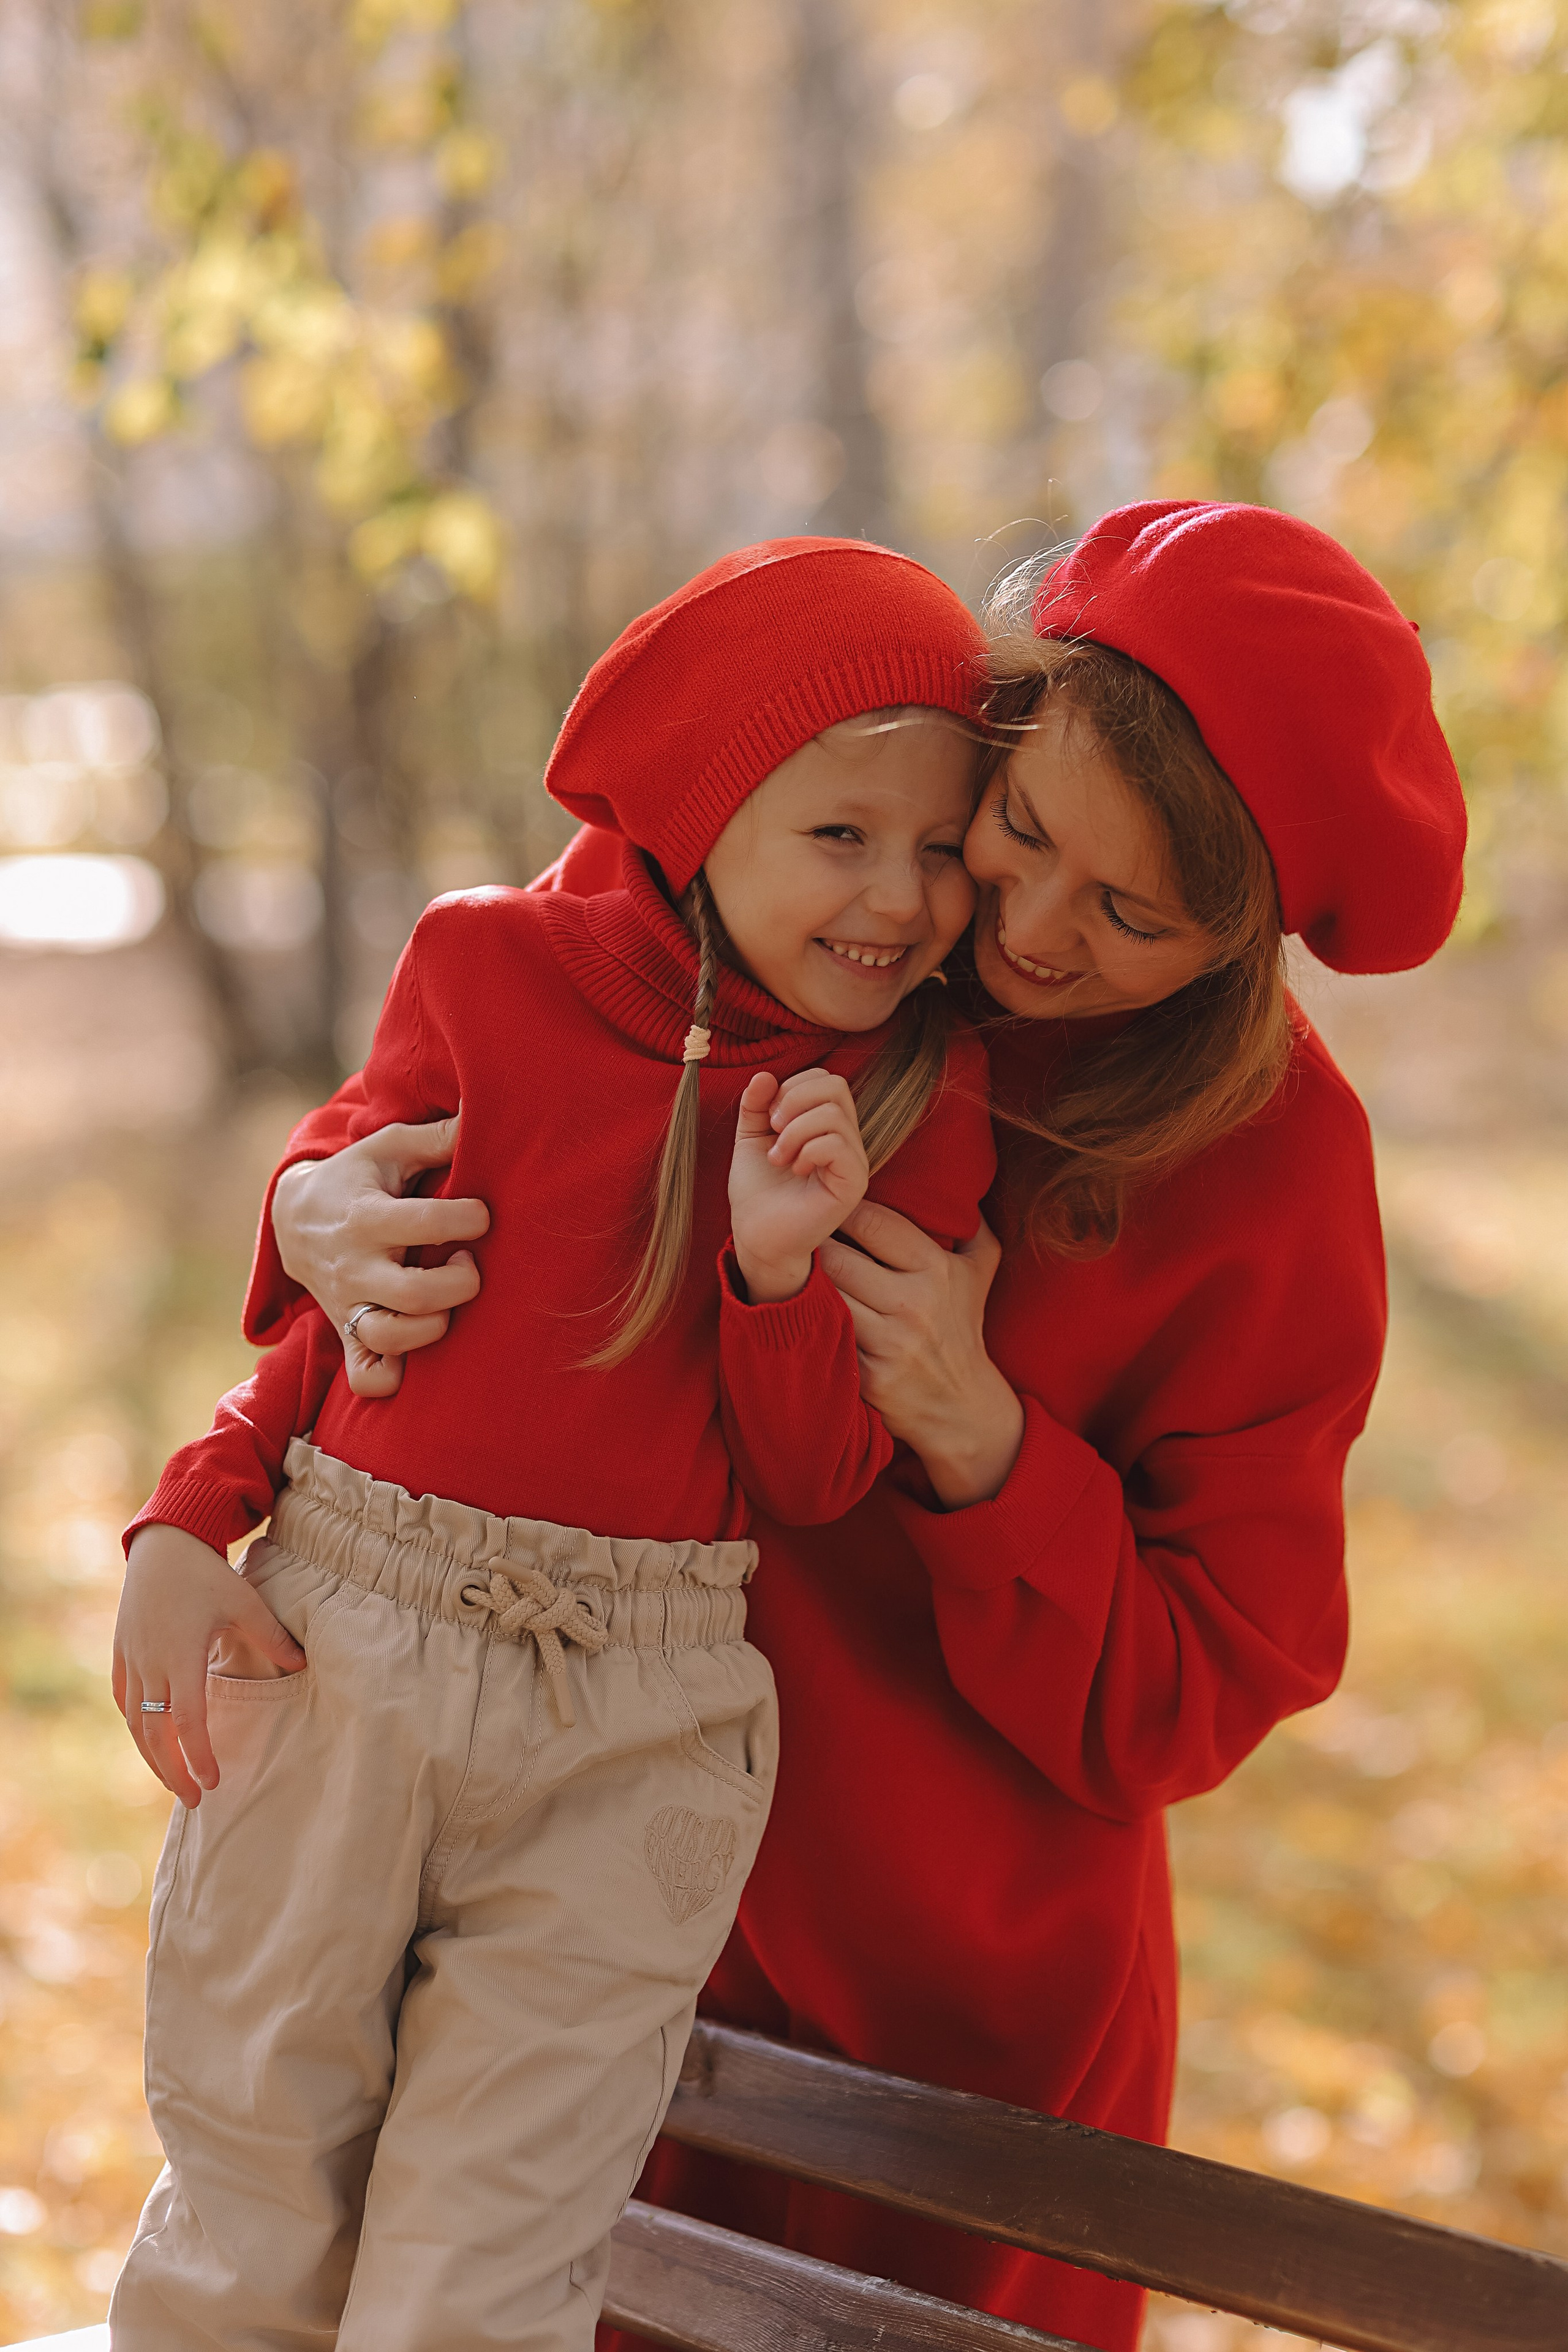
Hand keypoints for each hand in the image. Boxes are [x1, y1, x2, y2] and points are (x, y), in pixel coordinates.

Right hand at [112, 1525, 306, 1807]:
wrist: (163, 1543)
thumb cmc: (206, 1573)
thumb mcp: (244, 1600)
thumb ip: (272, 1636)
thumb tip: (303, 1663)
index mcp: (181, 1656)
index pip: (188, 1721)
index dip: (199, 1756)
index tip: (213, 1782)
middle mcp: (150, 1664)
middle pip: (156, 1734)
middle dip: (173, 1771)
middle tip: (195, 1800)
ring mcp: (131, 1659)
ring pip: (135, 1723)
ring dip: (152, 1757)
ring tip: (173, 1781)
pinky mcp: (121, 1653)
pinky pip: (123, 1700)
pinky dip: (135, 1726)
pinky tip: (148, 1741)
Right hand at [272, 1116, 489, 1396]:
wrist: (292, 1217)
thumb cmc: (357, 1177)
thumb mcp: (387, 1147)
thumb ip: (435, 1138)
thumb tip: (480, 1119)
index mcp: (367, 1216)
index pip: (425, 1223)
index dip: (467, 1217)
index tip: (480, 1212)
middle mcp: (355, 1266)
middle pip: (413, 1294)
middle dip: (458, 1283)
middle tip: (466, 1261)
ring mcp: (348, 1304)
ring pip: (391, 1337)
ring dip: (432, 1327)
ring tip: (448, 1299)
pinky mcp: (346, 1333)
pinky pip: (365, 1375)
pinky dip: (390, 1378)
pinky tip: (415, 1357)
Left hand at [729, 1069, 869, 1303]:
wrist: (757, 1236)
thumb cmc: (758, 1191)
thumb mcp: (750, 1137)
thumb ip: (755, 1105)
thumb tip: (764, 1075)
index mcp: (826, 1125)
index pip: (825, 1078)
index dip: (792, 1086)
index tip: (768, 1117)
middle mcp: (846, 1139)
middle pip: (836, 1085)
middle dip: (793, 1099)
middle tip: (773, 1130)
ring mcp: (854, 1160)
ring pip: (833, 1113)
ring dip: (794, 1130)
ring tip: (778, 1157)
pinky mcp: (854, 1182)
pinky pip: (838, 1144)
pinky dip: (808, 1149)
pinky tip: (795, 1168)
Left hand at [820, 1202, 1023, 1507]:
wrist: (961, 1406)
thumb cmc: (962, 1328)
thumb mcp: (979, 1272)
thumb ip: (973, 1225)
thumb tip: (965, 1182)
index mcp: (936, 1270)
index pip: (874, 1221)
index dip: (843, 1209)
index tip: (826, 1202)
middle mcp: (914, 1304)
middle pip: (839, 1257)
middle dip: (815, 1242)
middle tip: (793, 1230)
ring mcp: (890, 1343)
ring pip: (827, 1294)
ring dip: (806, 1280)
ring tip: (788, 1263)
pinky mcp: (868, 1375)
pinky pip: (827, 1333)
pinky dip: (811, 1318)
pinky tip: (797, 1305)